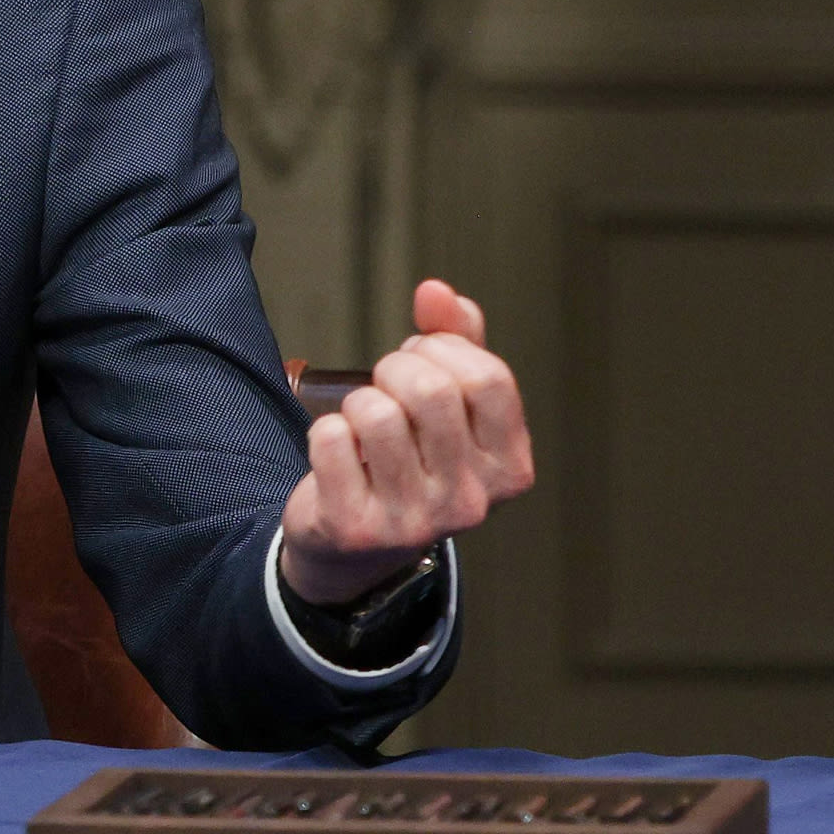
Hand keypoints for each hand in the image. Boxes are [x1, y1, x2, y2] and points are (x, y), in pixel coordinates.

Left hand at [278, 279, 534, 605]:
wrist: (357, 543)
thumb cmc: (411, 456)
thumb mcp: (450, 403)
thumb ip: (455, 340)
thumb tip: (437, 290)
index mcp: (510, 468)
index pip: (488, 377)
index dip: (443, 349)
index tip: (423, 358)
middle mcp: (472, 501)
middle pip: (430, 389)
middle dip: (394, 367)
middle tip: (384, 385)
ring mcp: (415, 521)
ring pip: (375, 412)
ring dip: (357, 402)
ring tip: (361, 423)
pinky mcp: (356, 528)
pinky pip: (329, 440)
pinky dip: (323, 431)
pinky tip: (337, 455)